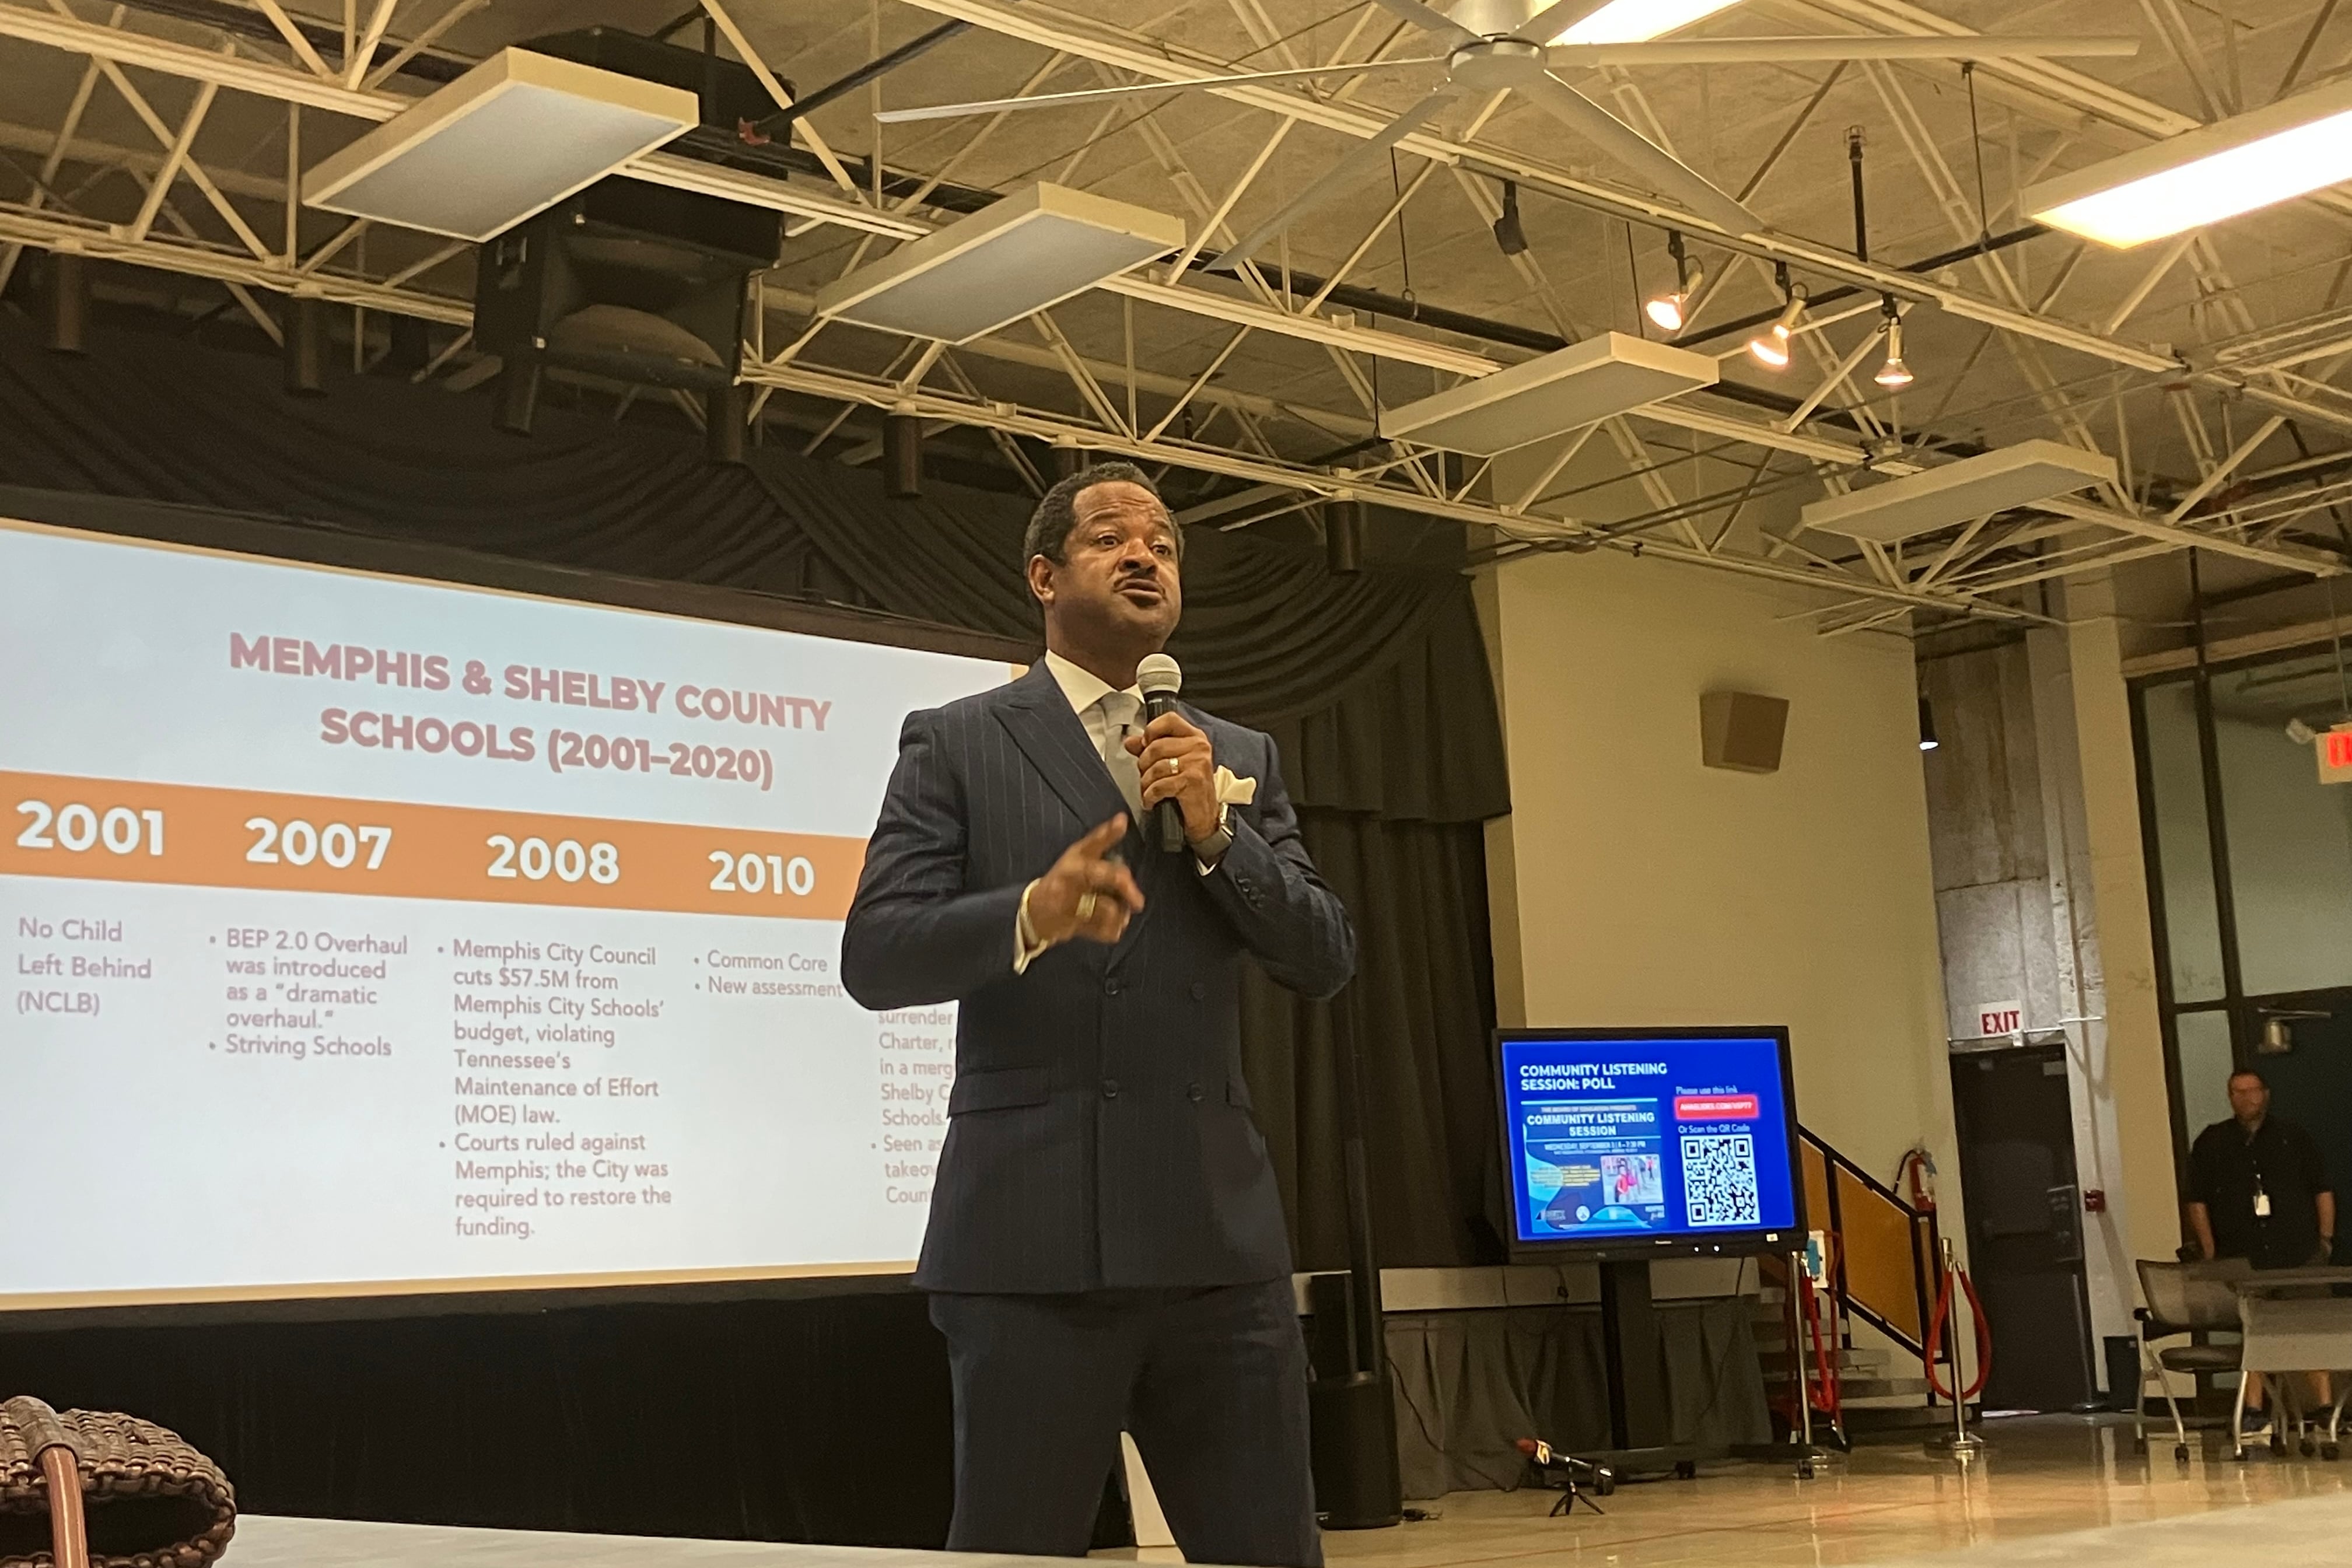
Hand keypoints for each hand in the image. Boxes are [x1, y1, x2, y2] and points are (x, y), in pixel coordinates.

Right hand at [1027, 815, 1144, 945]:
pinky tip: (1109, 925)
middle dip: (1127, 889)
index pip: (1093, 843)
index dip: (1108, 832)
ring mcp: (1069, 901)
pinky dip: (1112, 930)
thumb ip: (1102, 839)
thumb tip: (1123, 819)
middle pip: (1108, 877)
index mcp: (1075, 859)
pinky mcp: (1071, 923)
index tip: (1122, 822)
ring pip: (1108, 908)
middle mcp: (1071, 877)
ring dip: (1119, 914)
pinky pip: (1103, 930)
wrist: (1034, 912)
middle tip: (1137, 903)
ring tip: (1119, 915)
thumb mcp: (1079, 856)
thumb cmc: (1064, 880)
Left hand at [1127, 712, 1218, 841]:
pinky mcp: (1193, 781)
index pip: (1169, 720)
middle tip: (1146, 776)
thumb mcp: (1170, 764)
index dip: (1152, 730)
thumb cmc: (1189, 789)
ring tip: (1149, 790)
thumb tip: (1130, 742)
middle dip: (1144, 764)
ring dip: (1146, 783)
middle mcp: (1198, 747)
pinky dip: (1150, 796)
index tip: (1145, 743)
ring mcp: (1197, 763)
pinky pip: (1159, 785)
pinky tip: (1151, 800)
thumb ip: (1149, 749)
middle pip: (1156, 746)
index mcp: (1194, 737)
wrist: (1204, 817)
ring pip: (1156, 767)